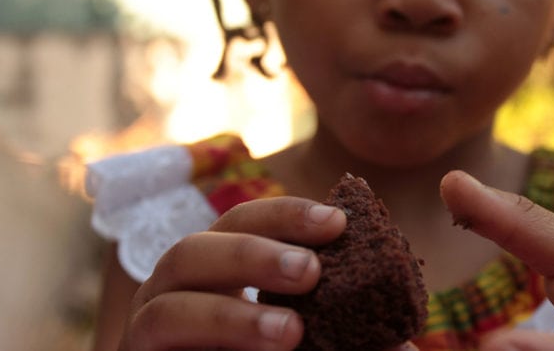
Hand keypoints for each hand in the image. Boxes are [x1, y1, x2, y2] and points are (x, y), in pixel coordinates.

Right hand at [117, 197, 346, 350]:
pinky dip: (210, 347)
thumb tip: (406, 348)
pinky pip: (156, 346)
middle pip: (195, 249)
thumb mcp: (304, 343)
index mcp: (216, 270)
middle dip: (252, 253)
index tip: (337, 222)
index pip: (243, 222)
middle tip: (310, 270)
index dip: (285, 215)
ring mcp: (146, 330)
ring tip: (289, 333)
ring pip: (167, 308)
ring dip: (230, 316)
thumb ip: (346, 341)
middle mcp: (176, 291)